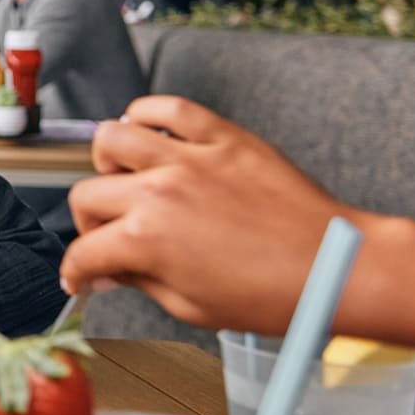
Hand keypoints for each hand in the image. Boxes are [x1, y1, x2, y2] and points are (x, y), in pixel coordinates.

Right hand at [63, 96, 356, 331]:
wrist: (338, 267)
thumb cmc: (276, 296)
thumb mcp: (193, 307)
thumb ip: (141, 282)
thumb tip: (112, 271)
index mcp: (147, 241)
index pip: (84, 251)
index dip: (76, 271)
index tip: (81, 277)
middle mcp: (159, 192)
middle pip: (87, 195)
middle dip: (90, 225)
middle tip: (111, 239)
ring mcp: (190, 159)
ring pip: (111, 138)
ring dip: (108, 165)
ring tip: (127, 181)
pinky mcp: (223, 137)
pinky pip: (167, 107)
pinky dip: (146, 114)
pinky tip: (148, 134)